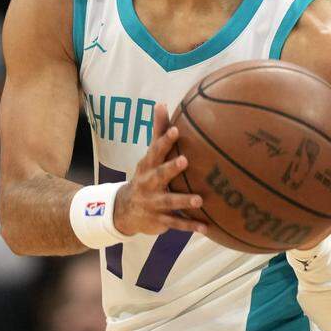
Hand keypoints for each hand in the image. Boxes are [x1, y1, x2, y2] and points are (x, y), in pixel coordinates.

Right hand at [112, 103, 206, 236]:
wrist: (125, 210)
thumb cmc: (145, 175)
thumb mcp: (149, 156)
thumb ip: (158, 132)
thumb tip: (161, 103)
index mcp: (147, 165)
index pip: (155, 150)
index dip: (165, 140)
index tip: (177, 130)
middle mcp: (148, 183)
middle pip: (159, 174)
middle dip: (171, 168)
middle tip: (185, 160)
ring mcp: (153, 203)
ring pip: (169, 201)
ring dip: (183, 201)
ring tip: (200, 200)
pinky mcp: (159, 220)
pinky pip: (175, 223)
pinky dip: (190, 226)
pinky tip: (205, 227)